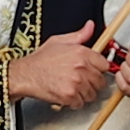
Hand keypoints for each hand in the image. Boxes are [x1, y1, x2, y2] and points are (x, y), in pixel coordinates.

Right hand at [7, 27, 124, 110]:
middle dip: (92, 83)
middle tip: (82, 81)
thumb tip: (90, 26)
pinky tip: (67, 94)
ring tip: (73, 88)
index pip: (104, 64)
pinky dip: (74, 102)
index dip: (98, 69)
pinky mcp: (69, 96)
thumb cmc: (40, 59)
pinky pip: (81, 103)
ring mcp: (76, 82)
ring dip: (84, 94)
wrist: (25, 74)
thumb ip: (79, 35)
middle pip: (101, 81)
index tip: (93, 71)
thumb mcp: (59, 41)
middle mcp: (81, 67)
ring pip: (92, 94)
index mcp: (81, 52)